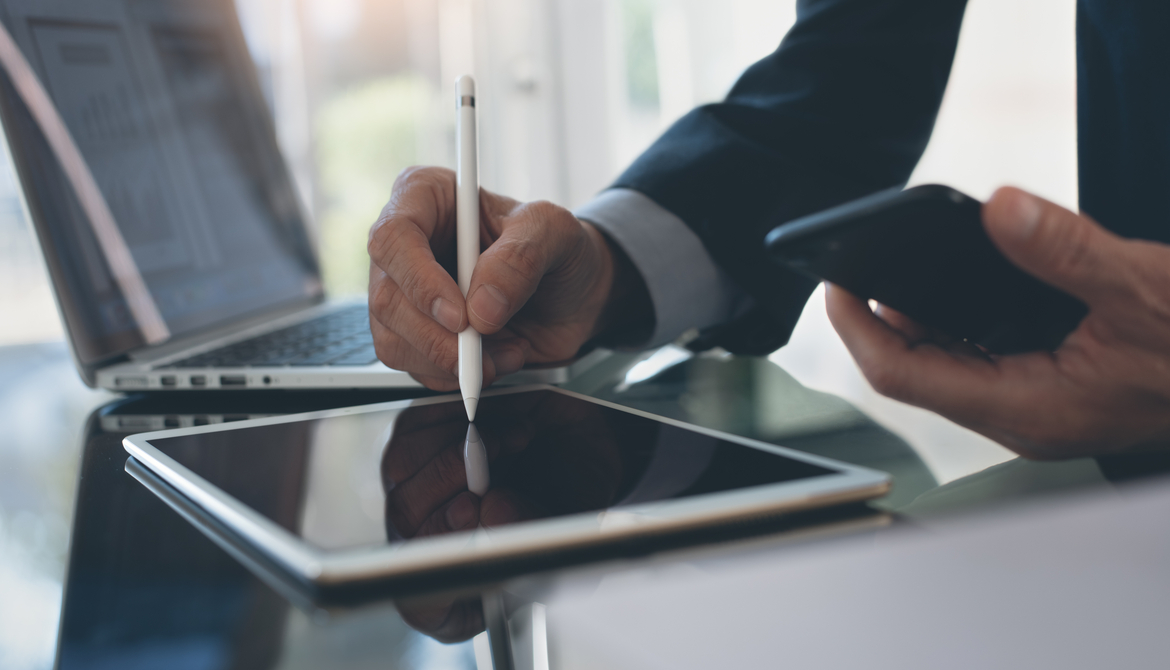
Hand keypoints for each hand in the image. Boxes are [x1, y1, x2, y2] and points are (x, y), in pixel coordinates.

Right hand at [368, 166, 648, 389]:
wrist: (573, 293)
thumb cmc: (558, 247)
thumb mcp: (555, 233)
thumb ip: (521, 259)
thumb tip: (481, 307)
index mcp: (427, 198)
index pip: (394, 237)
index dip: (420, 282)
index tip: (460, 316)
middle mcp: (406, 245)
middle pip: (387, 298)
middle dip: (437, 338)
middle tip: (482, 350)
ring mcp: (406, 292)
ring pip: (393, 340)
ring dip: (450, 360)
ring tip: (504, 351)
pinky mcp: (415, 333)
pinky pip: (413, 366)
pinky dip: (455, 375)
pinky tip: (494, 359)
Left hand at [826, 186, 1169, 458]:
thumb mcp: (1141, 289)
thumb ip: (1066, 250)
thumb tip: (1000, 209)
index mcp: (1025, 407)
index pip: (901, 375)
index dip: (855, 327)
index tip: (832, 280)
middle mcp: (1019, 415)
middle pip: (915, 368)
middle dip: (880, 315)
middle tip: (859, 258)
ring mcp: (1034, 405)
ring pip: (948, 361)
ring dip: (919, 314)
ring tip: (896, 262)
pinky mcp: (1051, 387)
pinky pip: (981, 353)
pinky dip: (960, 316)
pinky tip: (961, 278)